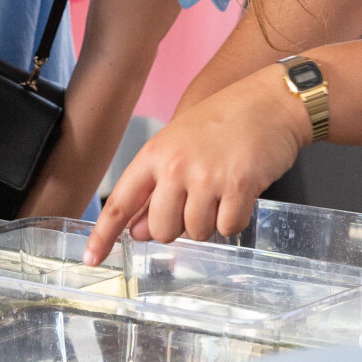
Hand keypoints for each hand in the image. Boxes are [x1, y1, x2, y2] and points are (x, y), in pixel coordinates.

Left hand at [84, 64, 310, 263]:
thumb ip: (155, 187)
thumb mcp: (179, 144)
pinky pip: (229, 228)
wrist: (270, 102)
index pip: (121, 201)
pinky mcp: (239, 186)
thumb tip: (137, 230)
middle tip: (197, 200)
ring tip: (222, 188)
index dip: (103, 234)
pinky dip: (235, 219)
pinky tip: (241, 193)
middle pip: (162, 229)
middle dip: (178, 226)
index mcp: (155, 154)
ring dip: (211, 221)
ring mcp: (207, 177)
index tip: (90, 258)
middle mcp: (176, 166)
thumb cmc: (224, 121)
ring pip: (197, 232)